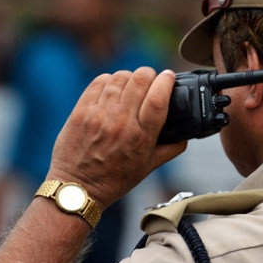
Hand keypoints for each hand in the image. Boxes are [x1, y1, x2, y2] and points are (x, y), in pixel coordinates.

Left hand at [46, 67, 186, 210]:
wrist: (77, 188)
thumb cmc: (114, 179)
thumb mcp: (148, 167)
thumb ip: (171, 149)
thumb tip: (186, 134)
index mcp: (141, 138)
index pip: (158, 98)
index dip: (166, 81)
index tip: (169, 76)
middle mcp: (120, 123)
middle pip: (140, 80)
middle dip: (150, 74)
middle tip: (151, 80)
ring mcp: (98, 115)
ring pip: (120, 77)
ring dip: (130, 77)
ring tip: (132, 85)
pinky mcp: (81, 111)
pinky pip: (99, 82)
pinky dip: (110, 80)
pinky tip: (113, 88)